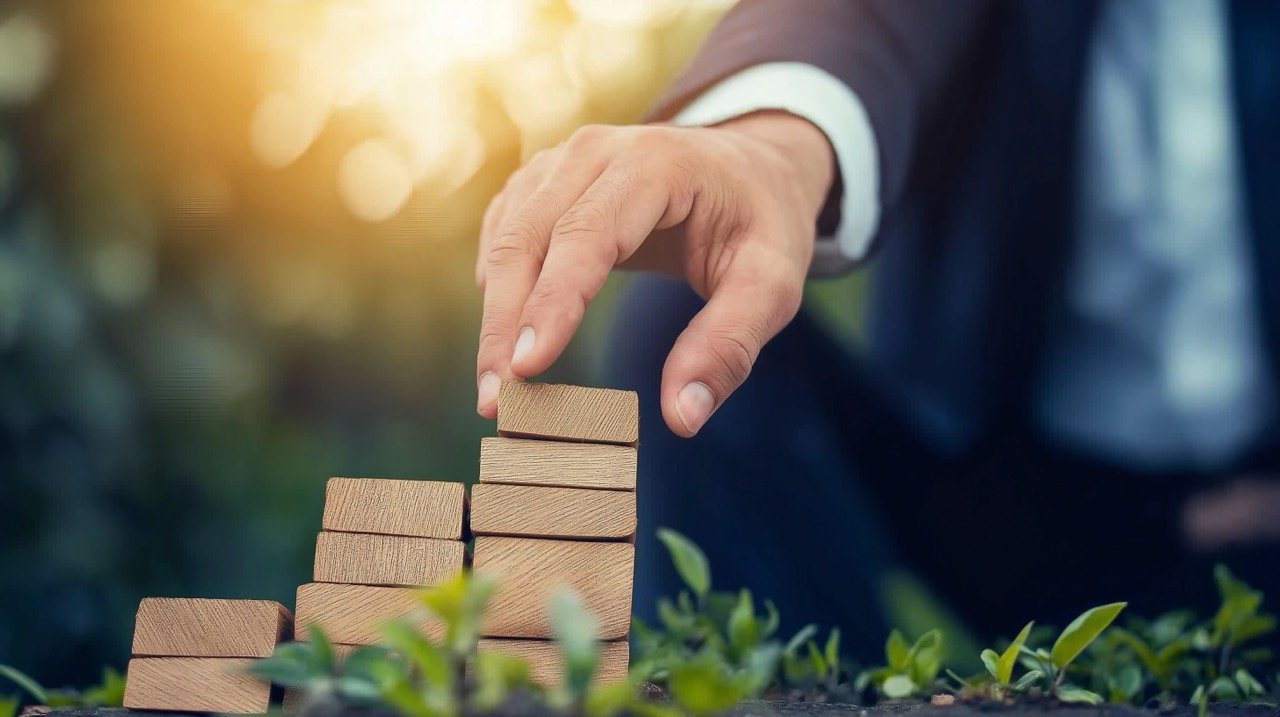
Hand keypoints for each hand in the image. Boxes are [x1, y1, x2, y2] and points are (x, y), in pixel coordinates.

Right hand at [475, 111, 833, 436]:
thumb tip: (682, 419)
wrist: (748, 169)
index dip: (554, 302)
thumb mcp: (772, 283)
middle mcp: (596, 151)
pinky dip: (498, 289)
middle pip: (531, 237)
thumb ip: (730, 346)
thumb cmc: (761, 224)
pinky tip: (502, 342)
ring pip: (507, 238)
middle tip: (496, 403)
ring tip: (494, 389)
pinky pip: (504, 233)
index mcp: (656, 163)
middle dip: (506, 324)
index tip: (527, 368)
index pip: (589, 234)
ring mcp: (562, 161)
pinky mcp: (543, 182)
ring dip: (495, 316)